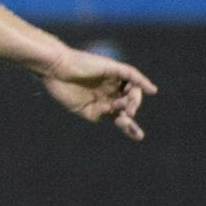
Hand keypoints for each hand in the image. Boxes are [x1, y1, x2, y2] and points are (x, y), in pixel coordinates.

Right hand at [42, 48, 156, 140]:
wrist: (54, 70)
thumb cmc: (63, 89)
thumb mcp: (82, 109)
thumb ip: (99, 114)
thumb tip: (115, 113)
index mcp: (101, 101)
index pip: (120, 114)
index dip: (130, 126)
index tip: (138, 136)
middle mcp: (109, 90)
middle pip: (129, 102)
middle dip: (131, 111)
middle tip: (127, 116)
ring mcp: (111, 79)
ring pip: (133, 89)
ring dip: (135, 100)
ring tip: (129, 107)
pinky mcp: (112, 68)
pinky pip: (131, 74)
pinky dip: (142, 81)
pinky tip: (151, 90)